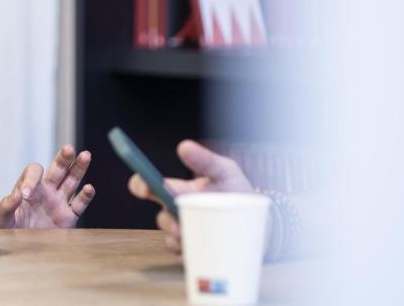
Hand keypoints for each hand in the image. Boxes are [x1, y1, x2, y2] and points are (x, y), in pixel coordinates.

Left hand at [0, 145, 95, 228]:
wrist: (19, 253)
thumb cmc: (7, 234)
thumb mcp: (1, 221)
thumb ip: (6, 207)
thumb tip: (16, 195)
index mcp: (28, 188)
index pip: (33, 172)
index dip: (31, 179)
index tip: (26, 195)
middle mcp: (45, 192)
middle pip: (57, 169)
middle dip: (63, 159)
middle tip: (68, 149)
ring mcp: (58, 203)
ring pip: (71, 181)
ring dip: (79, 168)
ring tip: (86, 155)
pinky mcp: (68, 218)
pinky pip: (79, 204)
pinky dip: (85, 196)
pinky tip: (89, 188)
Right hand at [128, 140, 251, 252]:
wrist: (263, 222)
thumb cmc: (237, 192)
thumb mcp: (225, 171)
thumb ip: (205, 159)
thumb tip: (184, 146)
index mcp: (178, 191)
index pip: (149, 187)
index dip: (140, 186)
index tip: (143, 187)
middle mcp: (177, 213)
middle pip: (161, 218)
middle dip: (167, 220)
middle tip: (179, 221)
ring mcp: (185, 234)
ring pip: (171, 240)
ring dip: (178, 240)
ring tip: (193, 236)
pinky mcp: (195, 254)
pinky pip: (186, 258)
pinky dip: (191, 254)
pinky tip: (201, 250)